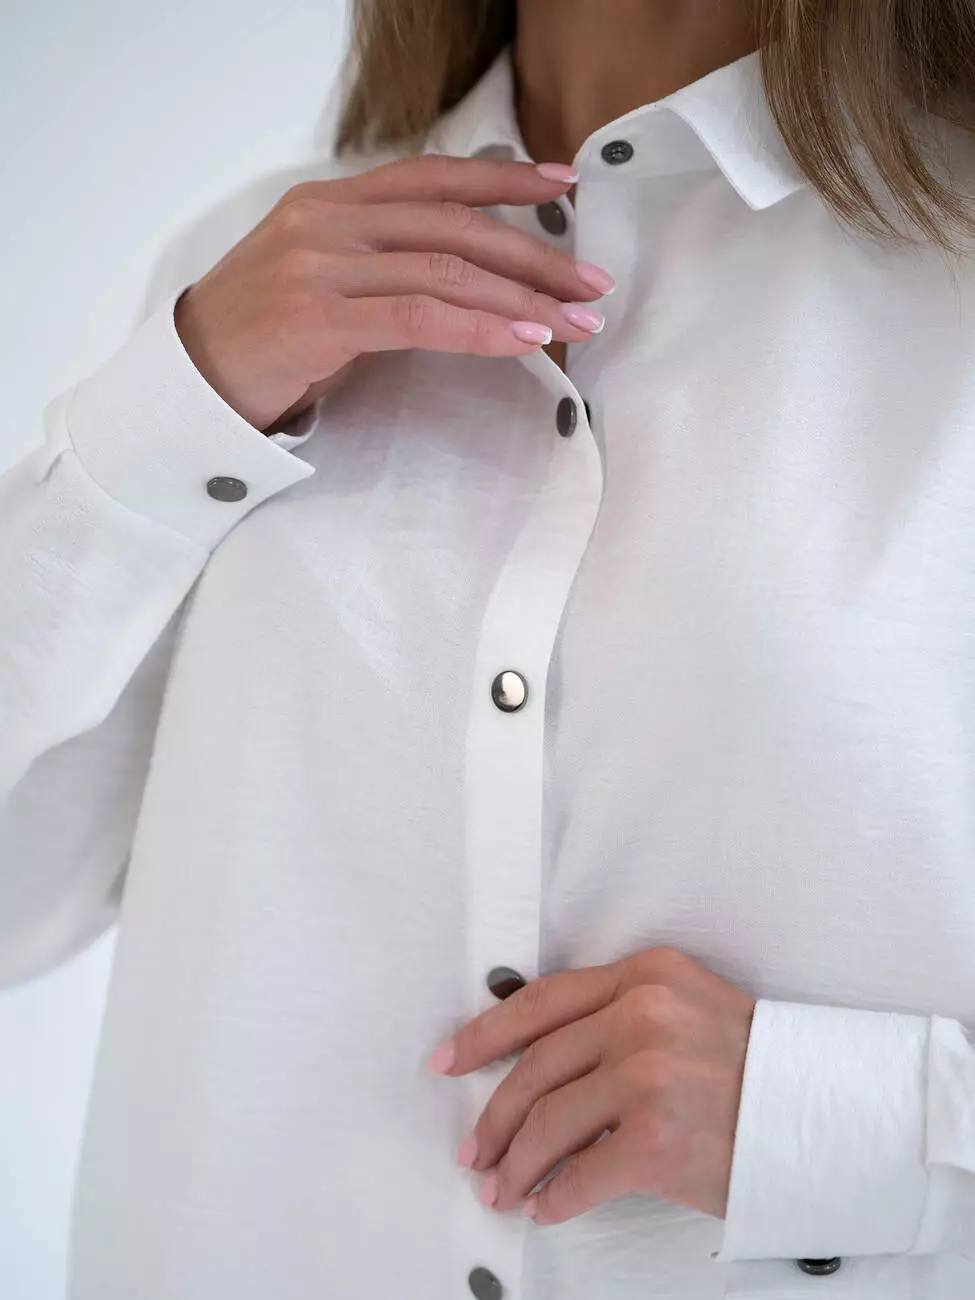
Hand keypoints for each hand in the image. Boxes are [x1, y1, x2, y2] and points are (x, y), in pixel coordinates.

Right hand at [174, 154, 614, 432]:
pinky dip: (480, 330)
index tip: (563, 186)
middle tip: (591, 284)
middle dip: (535, 255)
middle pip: (455, 224)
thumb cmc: (259, 340)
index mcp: (330, 204)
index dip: (503, 178)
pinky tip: (524, 342)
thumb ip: (378, 263)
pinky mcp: (320, 316)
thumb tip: (460, 276)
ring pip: (447, 269)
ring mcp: (322, 265)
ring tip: (576, 324)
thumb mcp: (318, 280)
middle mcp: (328, 222)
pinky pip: (420, 317)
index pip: (433, 177)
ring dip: (522, 299)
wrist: (187, 386)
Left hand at [429, 947, 754, 1225]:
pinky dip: (554, 1198)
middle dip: (495, 1116)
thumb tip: (536, 1063)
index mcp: (645, 975)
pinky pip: (580, 1175)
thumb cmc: (755, 1066)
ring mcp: (648, 1075)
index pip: (541, 1001)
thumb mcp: (686, 1007)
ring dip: (516, 1165)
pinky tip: (547, 1206)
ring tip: (503, 1187)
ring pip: (548, 1123)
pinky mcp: (657, 1140)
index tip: (450, 1059)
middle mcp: (641, 1015)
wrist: (826, 1113)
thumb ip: (617, 1016)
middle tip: (474, 1148)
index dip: (485, 1033)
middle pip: (535, 1068)